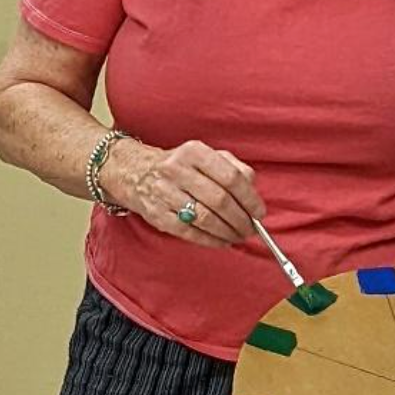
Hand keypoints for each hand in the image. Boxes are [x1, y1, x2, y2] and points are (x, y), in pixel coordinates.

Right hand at [100, 139, 265, 247]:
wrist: (135, 172)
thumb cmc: (180, 165)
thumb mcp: (205, 155)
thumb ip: (233, 167)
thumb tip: (253, 190)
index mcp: (194, 152)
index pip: (231, 177)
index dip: (249, 199)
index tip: (259, 212)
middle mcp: (177, 170)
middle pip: (219, 200)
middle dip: (240, 219)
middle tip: (251, 229)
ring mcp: (164, 193)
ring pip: (205, 218)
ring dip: (227, 232)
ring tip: (238, 236)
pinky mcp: (157, 215)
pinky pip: (189, 232)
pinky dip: (210, 240)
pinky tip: (221, 241)